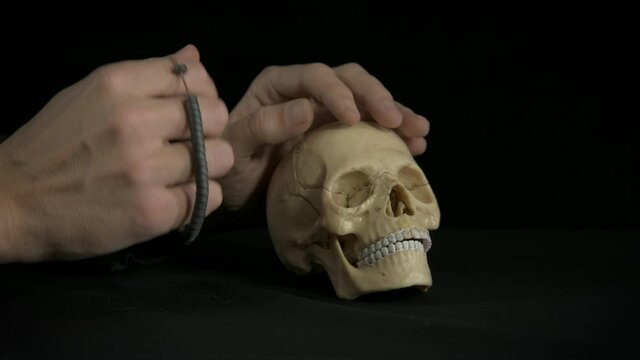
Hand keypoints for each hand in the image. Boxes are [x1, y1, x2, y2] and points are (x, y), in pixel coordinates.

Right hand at [0, 45, 232, 262]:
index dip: (202, 94)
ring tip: (184, 174)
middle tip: (191, 145)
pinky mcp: (152, 211)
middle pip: (217, 114)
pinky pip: (209, 196)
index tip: (191, 112)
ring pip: (220, 157)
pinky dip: (201, 198)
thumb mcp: (90, 95)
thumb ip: (146, 77)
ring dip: (209, 167)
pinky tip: (178, 198)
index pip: (195, 75)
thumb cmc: (53, 147)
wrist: (11, 204)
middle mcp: (134, 122)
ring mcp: (144, 168)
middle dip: (211, 130)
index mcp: (118, 85)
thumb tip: (193, 55)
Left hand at [220, 62, 429, 209]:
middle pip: (349, 81)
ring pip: (367, 102)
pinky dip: (392, 137)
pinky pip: (370, 129)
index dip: (338, 93)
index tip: (354, 118)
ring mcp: (326, 114)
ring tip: (420, 132)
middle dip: (377, 98)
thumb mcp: (235, 149)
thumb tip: (306, 110)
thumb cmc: (228, 169)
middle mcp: (306, 93)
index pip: (314, 77)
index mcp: (278, 86)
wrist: (236, 196)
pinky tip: (414, 147)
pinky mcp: (339, 137)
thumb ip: (264, 127)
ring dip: (395, 114)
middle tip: (398, 122)